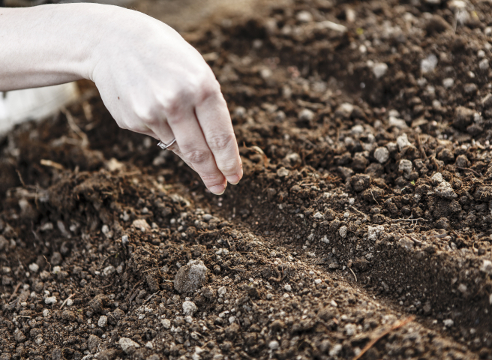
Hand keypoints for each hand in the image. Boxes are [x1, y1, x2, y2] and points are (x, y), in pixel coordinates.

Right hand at [90, 7, 241, 193]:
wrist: (113, 42)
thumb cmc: (167, 58)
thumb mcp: (196, 72)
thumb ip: (207, 109)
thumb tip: (214, 152)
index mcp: (201, 87)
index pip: (221, 137)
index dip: (229, 163)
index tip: (235, 178)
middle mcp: (176, 102)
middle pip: (199, 153)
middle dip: (212, 174)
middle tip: (219, 188)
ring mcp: (150, 113)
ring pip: (177, 148)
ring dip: (188, 153)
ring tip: (190, 141)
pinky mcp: (131, 121)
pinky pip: (157, 136)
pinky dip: (163, 130)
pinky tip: (155, 108)